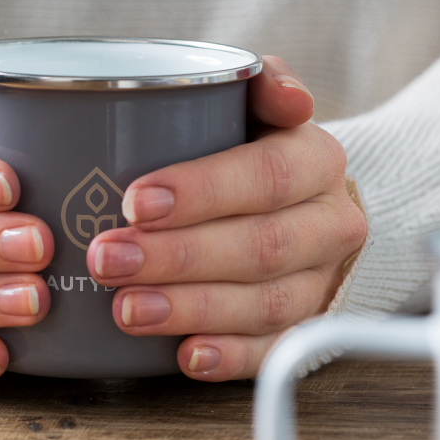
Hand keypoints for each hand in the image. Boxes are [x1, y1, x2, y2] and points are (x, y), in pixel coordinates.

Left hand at [88, 56, 367, 381]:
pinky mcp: (304, 326)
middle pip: (262, 247)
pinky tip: (185, 357)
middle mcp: (330, 224)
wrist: (301, 203)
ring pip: (266, 305)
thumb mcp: (257, 103)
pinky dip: (229, 358)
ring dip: (193, 310)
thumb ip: (261, 81)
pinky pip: (273, 350)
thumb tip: (290, 98)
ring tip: (127, 309)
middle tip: (109, 259)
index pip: (269, 176)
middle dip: (180, 258)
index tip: (136, 201)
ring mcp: (321, 281)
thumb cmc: (255, 148)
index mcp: (317, 161)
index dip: (204, 191)